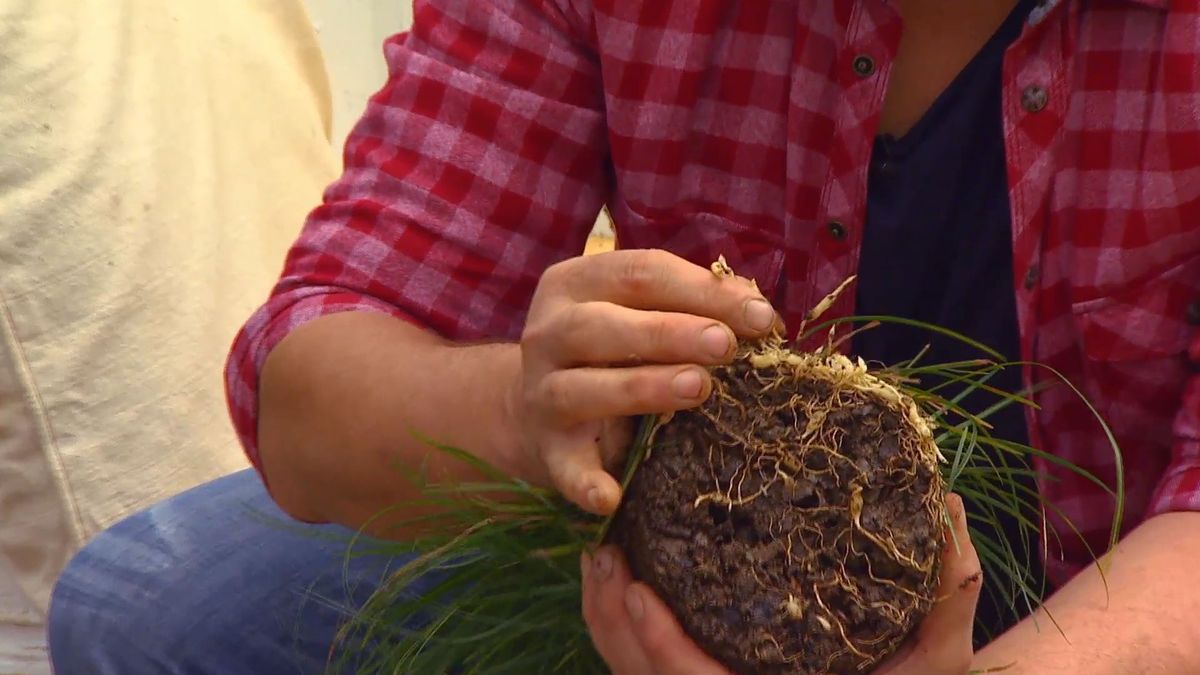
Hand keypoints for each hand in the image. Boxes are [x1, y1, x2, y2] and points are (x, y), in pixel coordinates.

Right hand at [512, 249, 778, 514]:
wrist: (539, 406)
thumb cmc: (613, 346)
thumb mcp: (643, 312)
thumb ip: (693, 305)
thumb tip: (758, 312)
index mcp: (575, 284)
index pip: (639, 274)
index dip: (700, 290)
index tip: (758, 314)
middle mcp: (548, 333)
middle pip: (602, 326)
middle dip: (668, 332)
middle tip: (724, 345)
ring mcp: (541, 392)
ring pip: (582, 388)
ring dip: (642, 387)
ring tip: (698, 388)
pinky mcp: (548, 447)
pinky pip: (565, 467)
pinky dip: (586, 483)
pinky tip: (611, 496)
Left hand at [580, 493, 981, 674]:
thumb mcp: (942, 660)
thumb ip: (946, 594)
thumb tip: (948, 505)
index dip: (656, 644)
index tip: (634, 589)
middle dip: (612, 623)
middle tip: (603, 555)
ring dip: (608, 621)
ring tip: (602, 557)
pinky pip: (651, 668)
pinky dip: (625, 631)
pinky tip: (624, 580)